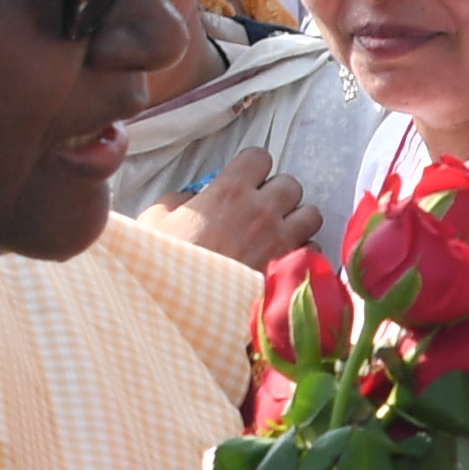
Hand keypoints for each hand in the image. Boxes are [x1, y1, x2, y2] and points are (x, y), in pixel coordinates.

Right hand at [149, 148, 317, 271]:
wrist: (182, 312)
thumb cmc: (164, 267)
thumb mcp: (155, 222)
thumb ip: (177, 201)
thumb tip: (189, 199)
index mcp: (229, 191)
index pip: (259, 157)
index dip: (253, 168)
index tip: (244, 182)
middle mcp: (262, 211)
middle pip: (291, 184)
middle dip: (278, 195)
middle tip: (261, 212)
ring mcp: (280, 241)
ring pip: (312, 214)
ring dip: (298, 221)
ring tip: (279, 234)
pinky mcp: (291, 270)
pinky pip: (313, 250)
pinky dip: (303, 254)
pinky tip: (283, 261)